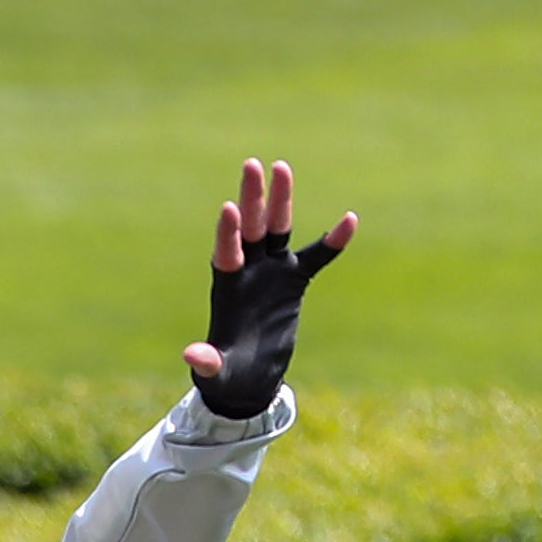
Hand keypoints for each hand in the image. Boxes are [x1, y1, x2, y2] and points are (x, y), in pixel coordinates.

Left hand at [185, 159, 356, 418]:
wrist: (250, 377)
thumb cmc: (228, 373)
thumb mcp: (217, 370)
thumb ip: (207, 361)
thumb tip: (192, 358)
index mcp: (226, 286)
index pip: (227, 252)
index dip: (228, 232)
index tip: (229, 208)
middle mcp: (248, 270)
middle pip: (251, 227)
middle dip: (252, 198)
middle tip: (251, 165)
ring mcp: (271, 271)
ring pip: (277, 228)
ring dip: (280, 200)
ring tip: (282, 167)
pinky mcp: (294, 279)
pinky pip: (318, 256)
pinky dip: (333, 240)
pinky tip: (350, 219)